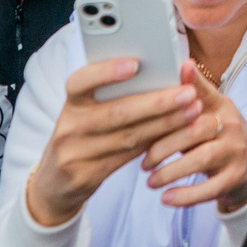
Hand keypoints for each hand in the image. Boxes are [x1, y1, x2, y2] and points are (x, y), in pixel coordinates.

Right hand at [25, 56, 198, 228]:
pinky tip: (176, 134)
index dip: (106, 71)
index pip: (80, 82)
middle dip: (156, 102)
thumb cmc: (81, 136)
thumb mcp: (85, 113)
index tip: (136, 63)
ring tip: (192, 111)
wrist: (54, 183)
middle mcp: (69, 126)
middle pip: (117, 112)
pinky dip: (155, 144)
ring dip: (165, 123)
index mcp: (70, 103)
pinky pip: (127, 157)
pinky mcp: (86, 176)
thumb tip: (158, 71)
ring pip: (128, 137)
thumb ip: (112, 94)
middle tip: (188, 92)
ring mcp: (75, 154)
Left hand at [143, 59, 246, 213]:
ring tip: (150, 181)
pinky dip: (186, 195)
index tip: (179, 69)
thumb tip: (169, 73)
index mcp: (220, 105)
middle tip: (143, 161)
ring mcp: (235, 151)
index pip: (205, 92)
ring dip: (171, 172)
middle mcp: (231, 124)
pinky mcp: (235, 177)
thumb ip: (186, 100)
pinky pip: (209, 188)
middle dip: (164, 146)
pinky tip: (166, 198)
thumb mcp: (207, 114)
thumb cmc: (216, 136)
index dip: (193, 82)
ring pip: (201, 159)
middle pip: (196, 129)